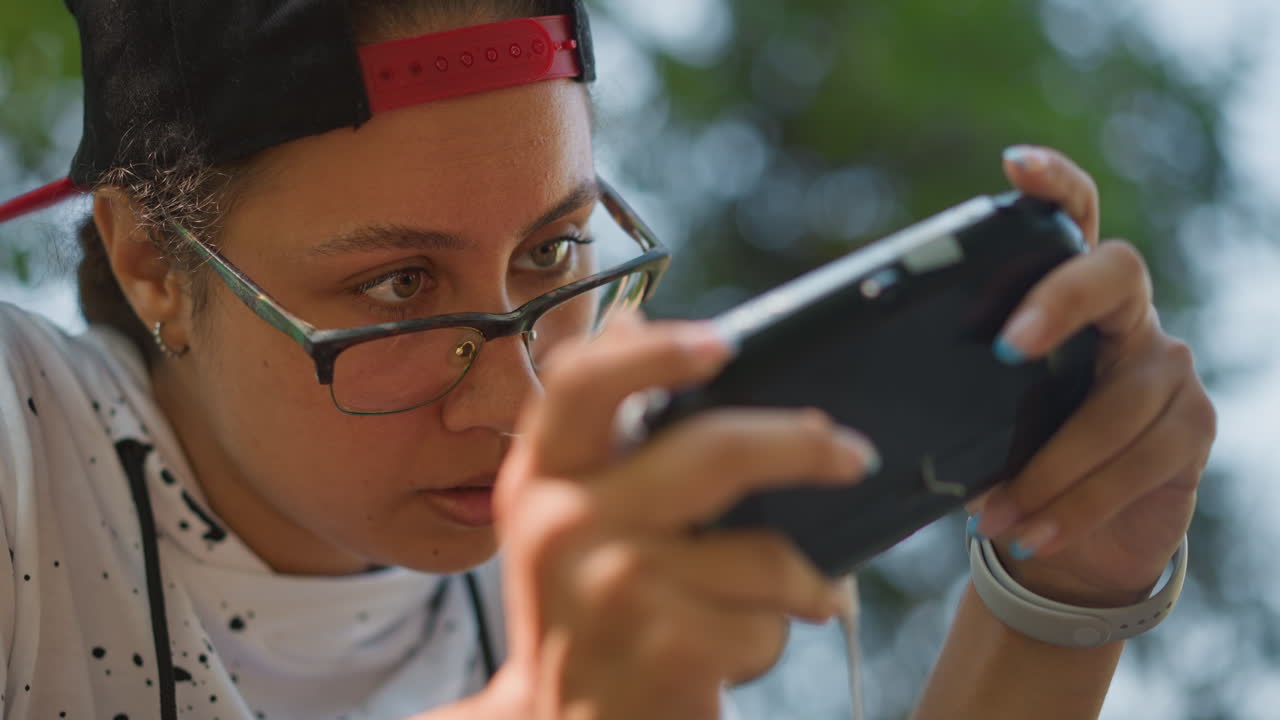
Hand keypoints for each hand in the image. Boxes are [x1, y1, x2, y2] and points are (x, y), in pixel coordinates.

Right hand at [488, 314, 877, 719]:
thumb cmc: (593, 605)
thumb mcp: (580, 515)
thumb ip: (607, 433)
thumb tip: (639, 324)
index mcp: (540, 474)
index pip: (581, 382)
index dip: (654, 350)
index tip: (725, 342)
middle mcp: (559, 524)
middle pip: (714, 451)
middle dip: (805, 448)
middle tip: (852, 455)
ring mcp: (607, 590)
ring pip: (763, 555)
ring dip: (801, 582)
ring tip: (797, 595)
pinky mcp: (657, 651)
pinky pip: (765, 624)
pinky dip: (775, 638)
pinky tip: (745, 648)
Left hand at [973, 146, 1215, 606]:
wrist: (1074, 539)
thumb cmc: (1015, 457)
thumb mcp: (980, 412)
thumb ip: (955, 382)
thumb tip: (872, 392)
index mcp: (1069, 296)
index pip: (1073, 216)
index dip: (1053, 182)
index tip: (1014, 164)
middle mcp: (1129, 315)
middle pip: (1114, 273)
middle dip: (1059, 302)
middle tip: (1006, 347)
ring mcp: (1168, 368)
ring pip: (1117, 402)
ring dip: (1050, 465)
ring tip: (995, 512)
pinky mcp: (1191, 428)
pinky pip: (1136, 463)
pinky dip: (1074, 505)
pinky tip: (1031, 530)